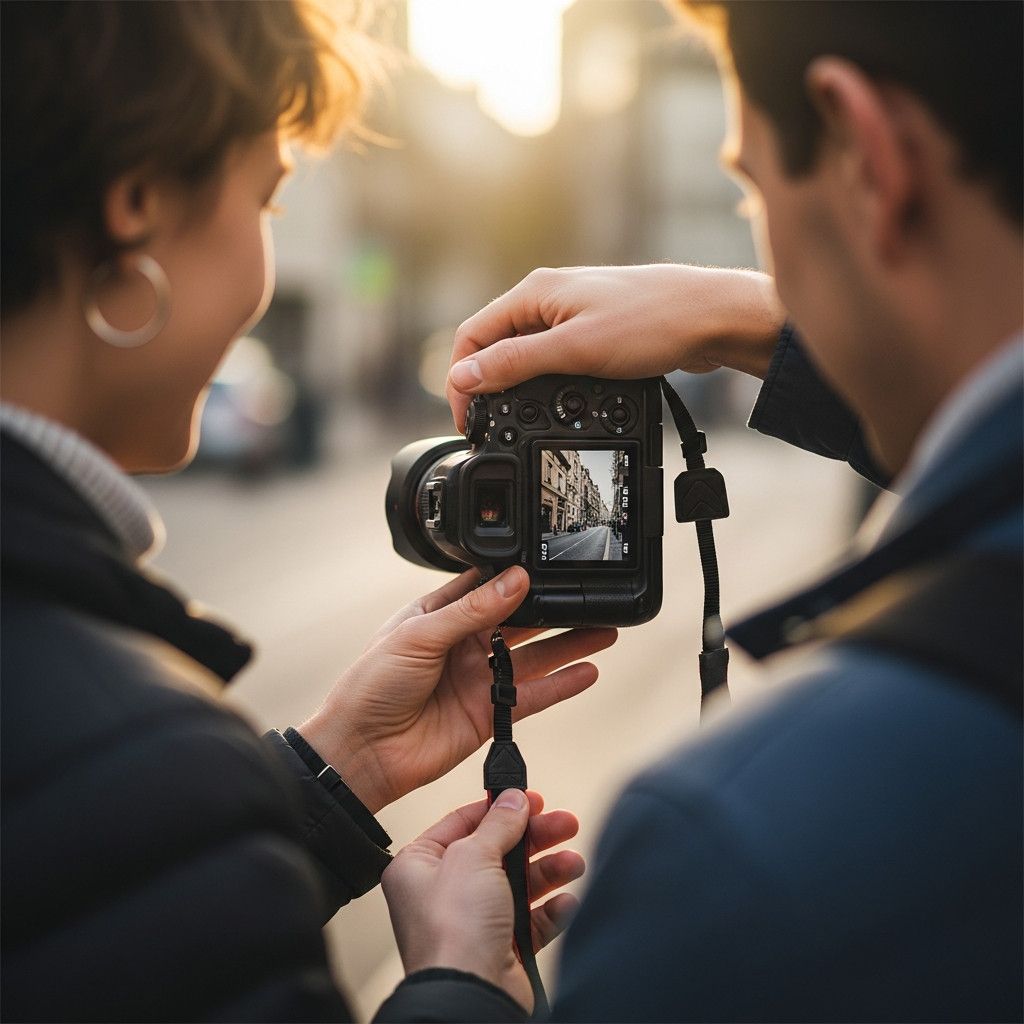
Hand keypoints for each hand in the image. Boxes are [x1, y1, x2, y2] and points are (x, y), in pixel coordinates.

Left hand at [300, 566, 615, 812]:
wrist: (361, 752)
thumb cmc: (371, 687)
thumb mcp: (420, 636)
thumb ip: (472, 610)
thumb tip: (516, 579)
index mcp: (437, 616)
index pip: (486, 588)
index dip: (516, 577)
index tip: (550, 564)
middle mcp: (461, 645)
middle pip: (518, 622)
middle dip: (553, 609)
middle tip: (588, 597)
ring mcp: (477, 680)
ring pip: (533, 656)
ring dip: (568, 644)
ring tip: (605, 630)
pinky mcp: (488, 715)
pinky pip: (532, 696)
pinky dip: (561, 685)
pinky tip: (588, 671)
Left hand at [382, 789, 583, 1011]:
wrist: (470, 994)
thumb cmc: (452, 932)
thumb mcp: (474, 857)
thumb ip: (498, 823)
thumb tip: (512, 799)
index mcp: (419, 866)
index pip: (462, 823)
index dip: (498, 808)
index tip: (529, 798)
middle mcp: (443, 893)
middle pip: (498, 851)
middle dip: (535, 838)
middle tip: (563, 824)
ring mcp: (472, 921)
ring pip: (519, 884)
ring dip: (549, 871)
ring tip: (572, 863)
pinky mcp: (500, 948)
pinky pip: (532, 920)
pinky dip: (551, 910)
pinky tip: (565, 903)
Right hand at [446, 264, 785, 428]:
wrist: (711, 318)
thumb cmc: (651, 322)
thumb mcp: (574, 349)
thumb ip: (515, 363)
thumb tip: (464, 376)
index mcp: (533, 293)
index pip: (472, 336)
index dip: (461, 380)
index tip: (468, 420)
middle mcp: (548, 299)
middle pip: (496, 345)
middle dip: (486, 385)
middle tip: (489, 428)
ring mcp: (572, 314)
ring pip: (526, 353)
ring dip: (517, 385)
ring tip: (520, 421)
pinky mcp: (594, 330)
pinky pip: (556, 358)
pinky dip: (549, 383)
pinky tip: (559, 403)